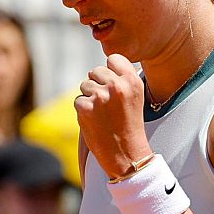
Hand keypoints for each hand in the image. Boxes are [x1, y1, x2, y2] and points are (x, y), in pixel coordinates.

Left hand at [75, 54, 151, 179]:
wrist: (126, 155)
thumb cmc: (130, 125)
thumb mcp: (136, 96)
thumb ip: (122, 78)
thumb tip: (105, 66)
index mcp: (132, 80)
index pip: (113, 58)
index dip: (110, 71)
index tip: (113, 85)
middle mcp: (117, 85)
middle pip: (95, 71)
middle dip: (97, 85)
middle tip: (107, 105)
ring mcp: (100, 96)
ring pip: (85, 85)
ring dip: (89, 98)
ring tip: (103, 115)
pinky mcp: (85, 108)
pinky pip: (78, 101)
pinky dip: (83, 111)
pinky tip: (95, 122)